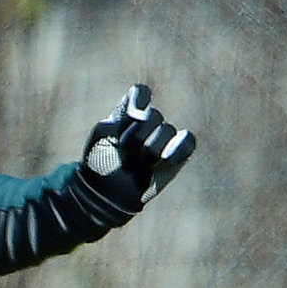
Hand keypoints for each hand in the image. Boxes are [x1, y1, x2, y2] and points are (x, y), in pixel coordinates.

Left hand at [76, 83, 196, 215]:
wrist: (105, 193)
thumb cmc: (99, 164)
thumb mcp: (101, 136)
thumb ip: (119, 119)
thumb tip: (141, 115)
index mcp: (128, 114)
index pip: (141, 94)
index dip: (139, 99)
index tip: (129, 115)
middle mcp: (148, 125)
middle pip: (154, 116)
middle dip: (137, 135)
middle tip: (125, 151)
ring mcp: (163, 140)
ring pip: (167, 130)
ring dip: (150, 148)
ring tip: (138, 162)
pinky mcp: (176, 157)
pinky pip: (188, 142)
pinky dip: (179, 148)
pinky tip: (166, 159)